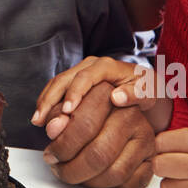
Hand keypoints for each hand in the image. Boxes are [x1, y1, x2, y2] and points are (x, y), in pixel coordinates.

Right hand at [32, 56, 152, 127]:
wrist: (147, 89)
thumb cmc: (149, 90)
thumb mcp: (150, 92)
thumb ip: (136, 93)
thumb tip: (117, 97)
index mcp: (107, 66)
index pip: (86, 77)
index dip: (75, 93)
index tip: (68, 111)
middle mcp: (91, 67)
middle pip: (65, 79)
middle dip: (51, 98)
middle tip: (43, 119)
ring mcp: (81, 74)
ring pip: (57, 84)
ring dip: (45, 101)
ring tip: (37, 121)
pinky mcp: (76, 83)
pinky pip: (58, 90)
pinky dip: (48, 103)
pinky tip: (42, 119)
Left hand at [40, 82, 153, 187]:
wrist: (115, 118)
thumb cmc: (85, 112)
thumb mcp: (65, 105)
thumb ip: (56, 113)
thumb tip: (53, 128)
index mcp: (109, 94)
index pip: (84, 125)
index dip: (62, 144)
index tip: (50, 152)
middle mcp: (131, 115)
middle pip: (98, 153)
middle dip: (70, 167)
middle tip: (56, 168)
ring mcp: (144, 137)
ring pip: (113, 172)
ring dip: (85, 180)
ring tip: (68, 172)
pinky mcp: (151, 158)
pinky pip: (130, 183)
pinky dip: (106, 187)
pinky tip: (90, 178)